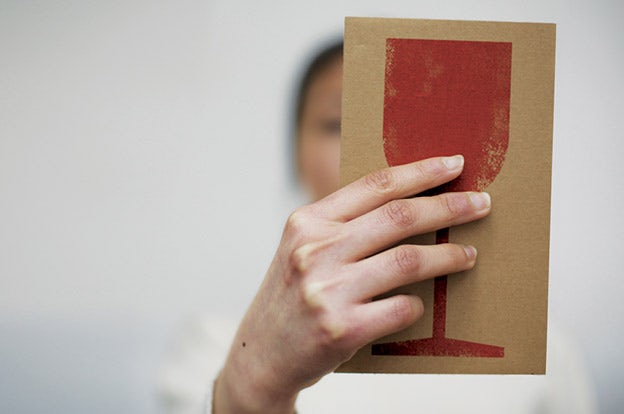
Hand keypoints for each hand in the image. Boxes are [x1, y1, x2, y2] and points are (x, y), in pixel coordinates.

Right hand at [214, 155, 490, 412]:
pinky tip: (420, 304)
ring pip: (408, 261)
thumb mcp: (303, 249)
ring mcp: (327, 290)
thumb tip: (411, 204)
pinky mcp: (342, 329)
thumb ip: (343, 226)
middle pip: (398, 217)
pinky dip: (418, 304)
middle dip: (448, 207)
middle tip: (480, 204)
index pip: (374, 185)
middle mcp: (314, 250)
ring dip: (448, 256)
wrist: (262, 355)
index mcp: (307, 222)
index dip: (420, 171)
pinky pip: (402, 307)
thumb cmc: (292, 296)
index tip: (454, 165)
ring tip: (468, 254)